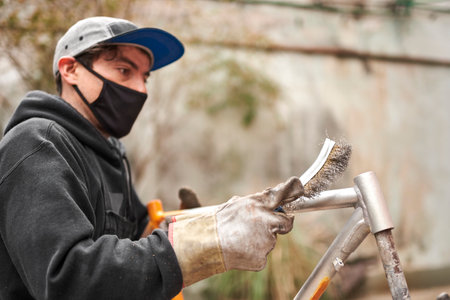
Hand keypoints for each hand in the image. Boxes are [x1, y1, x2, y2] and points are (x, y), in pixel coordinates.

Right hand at [169, 176, 303, 285]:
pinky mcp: (262, 258)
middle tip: (259, 228)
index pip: (280, 195)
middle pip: (285, 223)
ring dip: (260, 240)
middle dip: (277, 225)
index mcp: (257, 204)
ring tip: (240, 239)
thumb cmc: (216, 224)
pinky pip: (262, 256)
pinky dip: (254, 254)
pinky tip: (240, 250)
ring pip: (270, 241)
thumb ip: (255, 201)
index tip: (298, 187)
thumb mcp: (234, 205)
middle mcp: (265, 220)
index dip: (292, 191)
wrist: (205, 245)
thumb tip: (270, 195)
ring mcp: (265, 241)